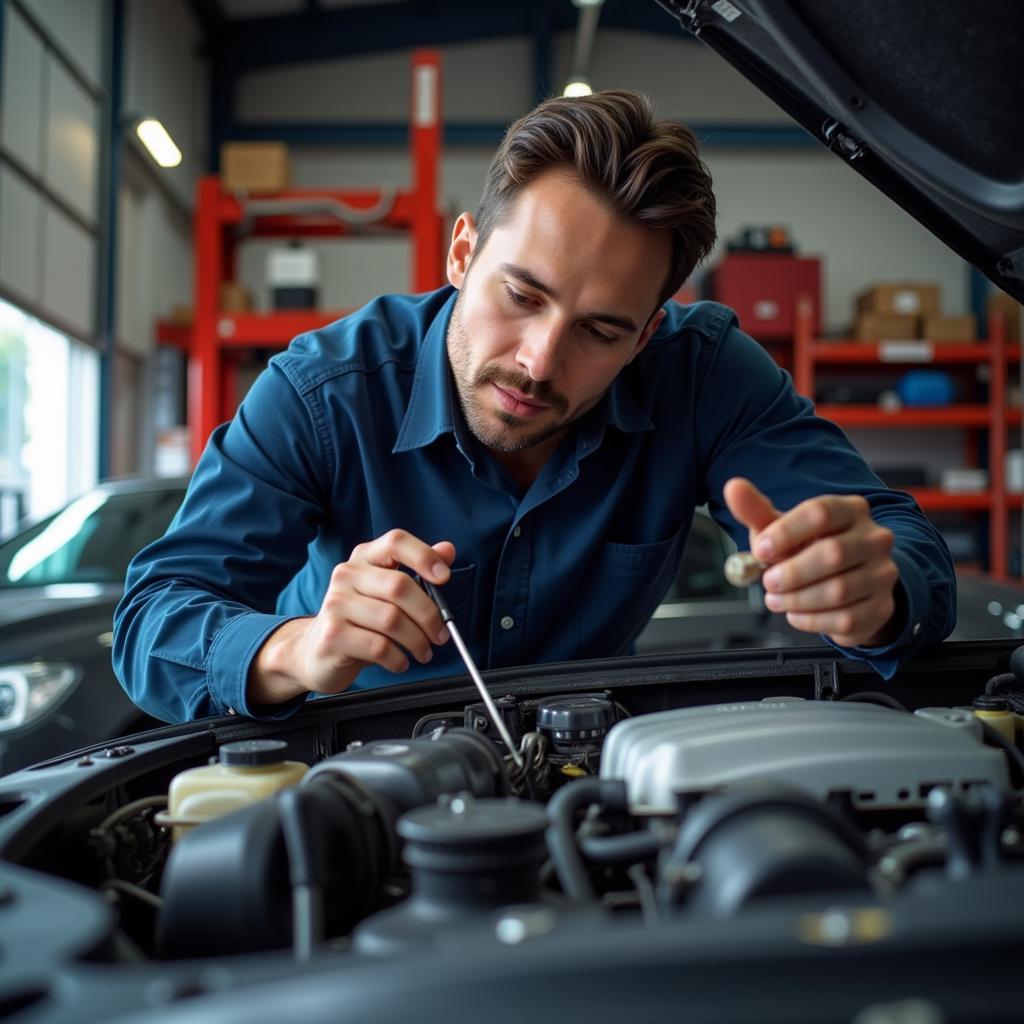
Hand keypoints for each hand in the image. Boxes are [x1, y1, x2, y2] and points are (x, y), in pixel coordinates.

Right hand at [249, 530, 454, 704]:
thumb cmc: (359, 620)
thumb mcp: (387, 592)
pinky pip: (379, 647)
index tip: (444, 577)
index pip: (396, 542)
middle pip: (400, 587)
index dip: (424, 556)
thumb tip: (447, 550)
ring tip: (422, 651)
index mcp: (364, 558)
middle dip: (429, 615)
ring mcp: (336, 604)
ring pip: (392, 620)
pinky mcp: (333, 635)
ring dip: (417, 641)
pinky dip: (398, 658)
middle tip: (440, 634)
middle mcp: (347, 575)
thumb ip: (417, 570)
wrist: (316, 651)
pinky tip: (400, 661)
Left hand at [723, 477, 899, 647]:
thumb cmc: (809, 549)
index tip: (760, 550)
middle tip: (768, 581)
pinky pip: (845, 619)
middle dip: (791, 572)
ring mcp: (882, 574)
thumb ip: (757, 510)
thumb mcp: (782, 529)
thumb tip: (734, 487)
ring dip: (797, 599)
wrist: (845, 585)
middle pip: (832, 554)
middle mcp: (874, 538)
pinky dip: (811, 620)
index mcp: (850, 510)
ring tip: (777, 599)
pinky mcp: (881, 608)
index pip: (819, 513)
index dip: (784, 533)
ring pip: (838, 591)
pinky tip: (797, 613)